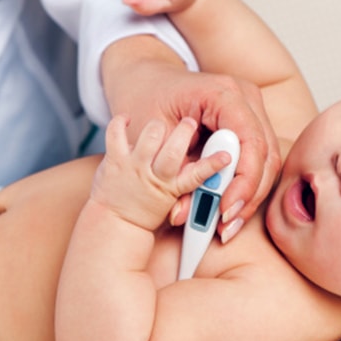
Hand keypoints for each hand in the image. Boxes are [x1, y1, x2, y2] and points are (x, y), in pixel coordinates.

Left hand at [91, 116, 230, 230]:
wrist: (115, 221)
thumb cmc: (149, 204)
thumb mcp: (175, 196)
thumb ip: (192, 183)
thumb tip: (213, 183)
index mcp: (176, 185)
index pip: (200, 175)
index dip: (214, 165)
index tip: (226, 157)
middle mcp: (157, 176)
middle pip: (175, 151)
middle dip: (185, 132)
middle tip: (190, 123)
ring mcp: (135, 167)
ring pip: (152, 135)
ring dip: (157, 126)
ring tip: (161, 125)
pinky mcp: (114, 160)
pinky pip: (115, 133)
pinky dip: (119, 123)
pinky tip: (127, 119)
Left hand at [103, 39, 281, 242]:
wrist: (145, 79)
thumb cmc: (144, 100)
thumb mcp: (151, 137)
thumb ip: (173, 172)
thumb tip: (184, 214)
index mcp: (222, 92)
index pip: (250, 140)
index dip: (243, 180)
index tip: (225, 210)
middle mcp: (244, 97)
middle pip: (265, 154)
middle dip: (248, 195)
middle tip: (227, 226)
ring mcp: (250, 109)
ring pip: (267, 161)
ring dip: (249, 196)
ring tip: (227, 224)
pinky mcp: (248, 124)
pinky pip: (257, 160)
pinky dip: (245, 187)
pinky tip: (229, 209)